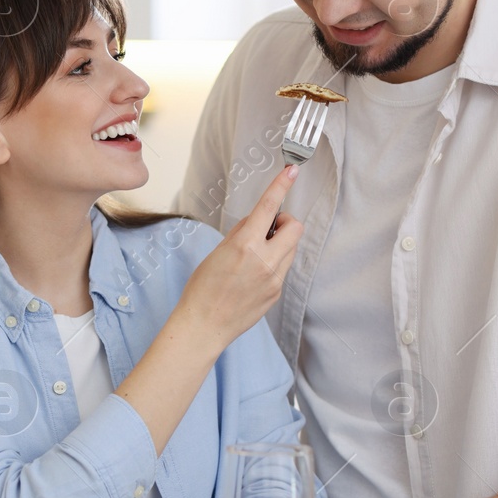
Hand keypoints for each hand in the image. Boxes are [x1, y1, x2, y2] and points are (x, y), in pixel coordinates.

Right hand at [176, 165, 303, 348]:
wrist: (203, 326)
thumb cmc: (202, 289)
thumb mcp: (217, 252)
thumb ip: (241, 234)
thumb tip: (255, 222)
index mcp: (245, 246)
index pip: (269, 207)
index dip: (281, 185)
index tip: (292, 171)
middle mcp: (265, 261)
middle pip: (295, 228)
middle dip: (284, 222)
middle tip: (268, 228)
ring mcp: (274, 280)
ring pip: (291, 248)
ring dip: (279, 243)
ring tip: (255, 255)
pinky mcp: (276, 294)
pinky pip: (283, 268)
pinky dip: (274, 263)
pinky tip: (252, 275)